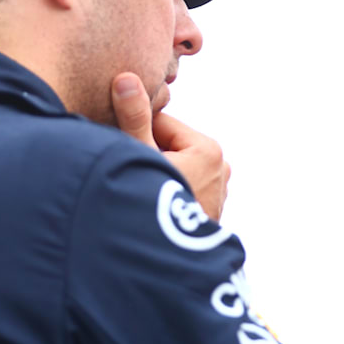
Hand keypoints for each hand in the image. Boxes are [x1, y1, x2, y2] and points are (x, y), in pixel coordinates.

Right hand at [111, 72, 230, 221]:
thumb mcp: (138, 156)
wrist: (164, 264)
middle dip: (146, 156)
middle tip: (130, 175)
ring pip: (174, 167)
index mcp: (208, 150)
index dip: (136, 134)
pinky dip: (165, 190)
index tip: (122, 150)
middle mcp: (221, 167)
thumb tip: (127, 78)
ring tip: (140, 194)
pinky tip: (150, 207)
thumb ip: (133, 117)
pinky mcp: (210, 209)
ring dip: (154, 174)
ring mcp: (218, 190)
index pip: (162, 124)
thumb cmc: (151, 207)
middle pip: (169, 146)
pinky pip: (182, 187)